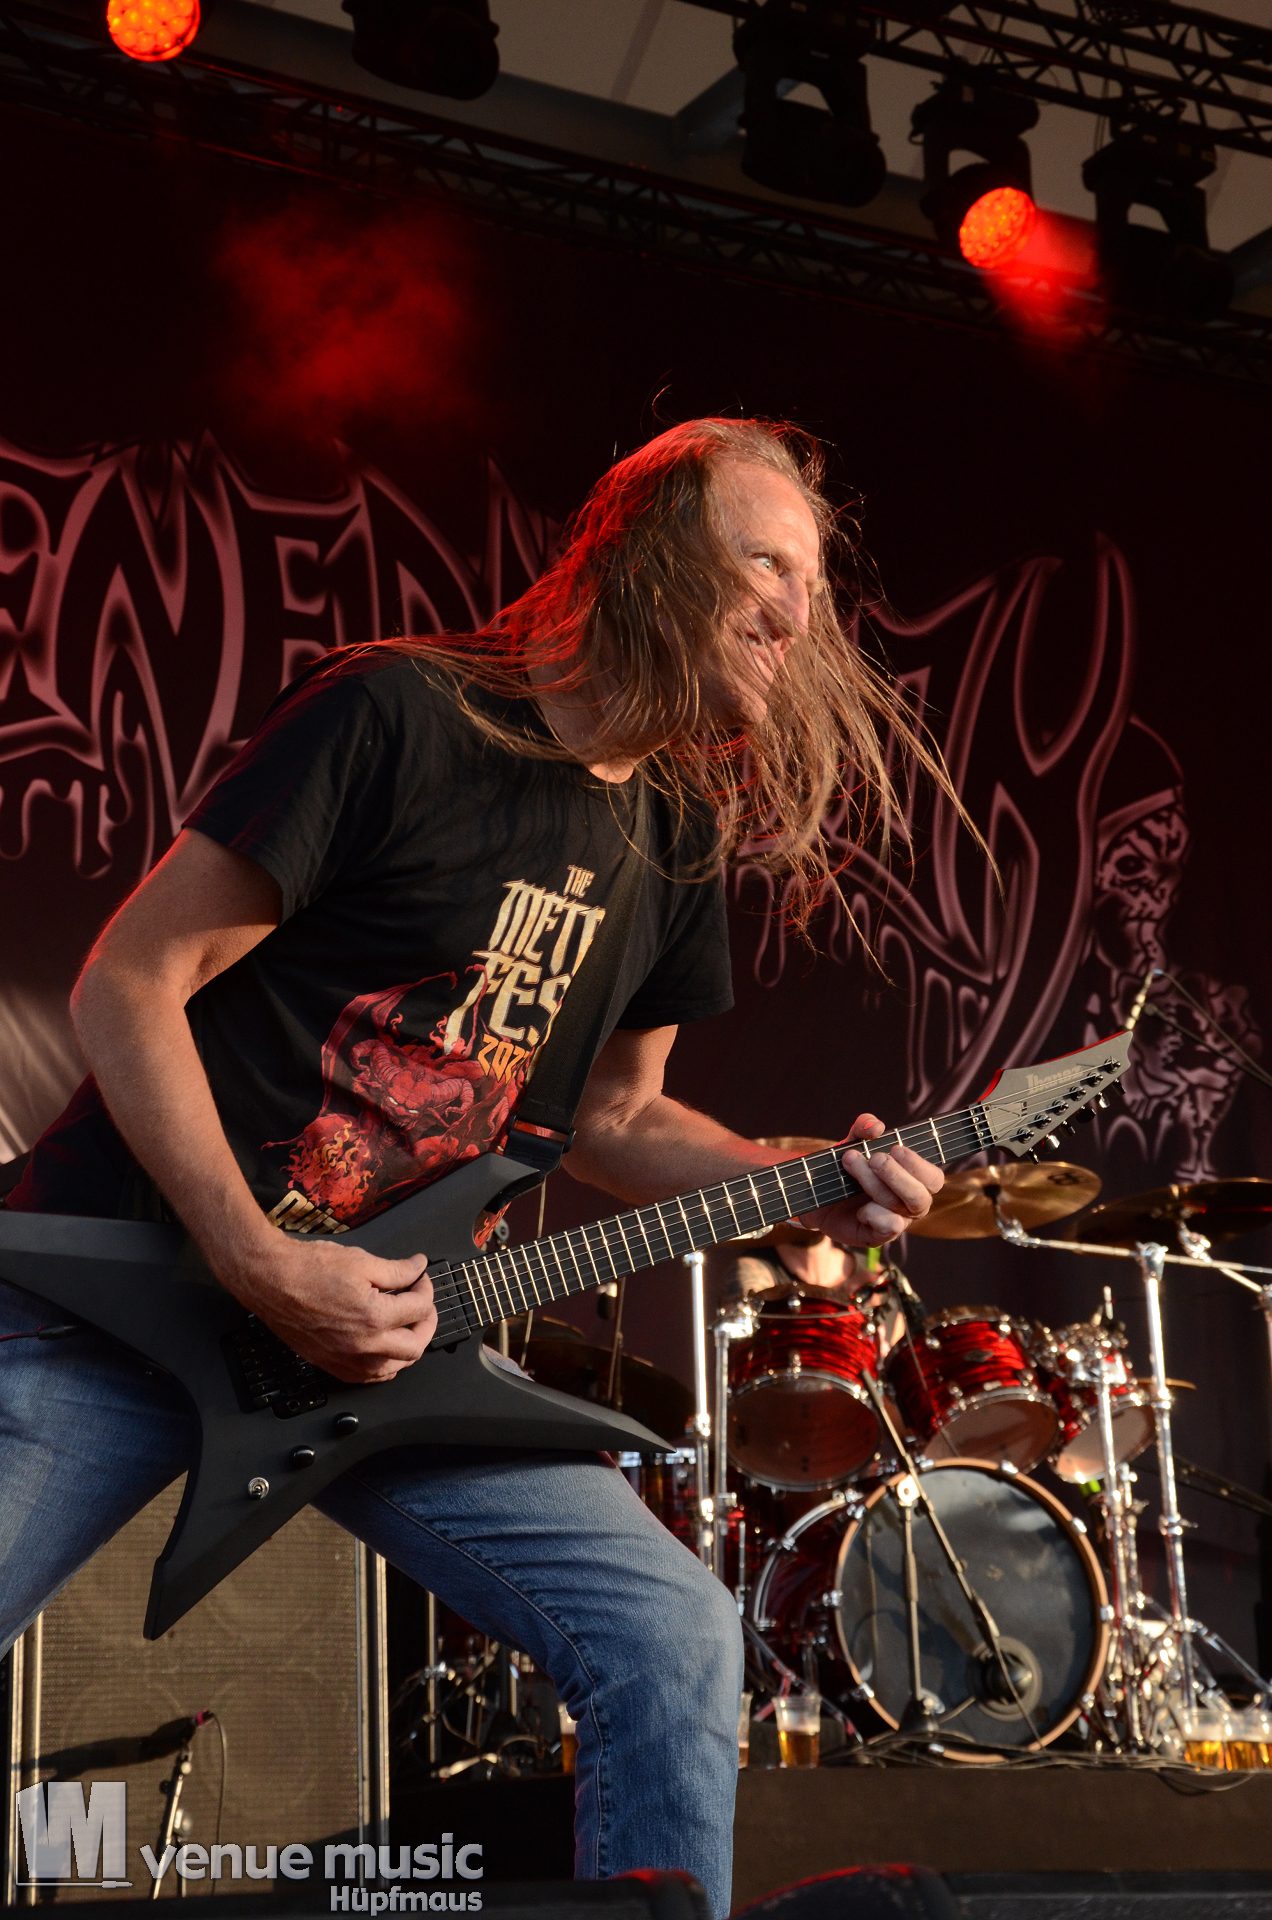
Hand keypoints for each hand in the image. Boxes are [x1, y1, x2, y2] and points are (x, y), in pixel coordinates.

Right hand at [220, 1235, 435, 1383]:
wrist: (269, 1280)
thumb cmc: (307, 1269)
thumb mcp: (361, 1261)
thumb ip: (397, 1270)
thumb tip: (418, 1268)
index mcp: (373, 1317)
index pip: (418, 1309)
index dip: (425, 1288)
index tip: (420, 1278)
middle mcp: (363, 1346)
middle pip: (415, 1346)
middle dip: (426, 1322)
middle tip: (423, 1304)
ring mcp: (346, 1359)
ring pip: (394, 1368)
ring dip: (407, 1347)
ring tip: (407, 1325)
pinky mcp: (331, 1365)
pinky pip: (368, 1378)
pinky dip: (384, 1365)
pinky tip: (384, 1349)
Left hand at [802, 1112, 942, 1250]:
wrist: (817, 1191)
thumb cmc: (846, 1166)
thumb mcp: (853, 1140)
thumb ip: (864, 1127)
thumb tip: (877, 1127)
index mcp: (913, 1180)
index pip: (933, 1178)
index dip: (918, 1165)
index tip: (895, 1148)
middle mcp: (909, 1203)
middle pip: (920, 1197)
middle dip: (896, 1175)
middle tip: (873, 1158)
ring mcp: (895, 1221)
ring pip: (898, 1208)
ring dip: (875, 1185)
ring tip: (851, 1163)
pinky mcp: (877, 1236)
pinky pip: (888, 1228)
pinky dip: (874, 1214)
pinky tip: (859, 1207)